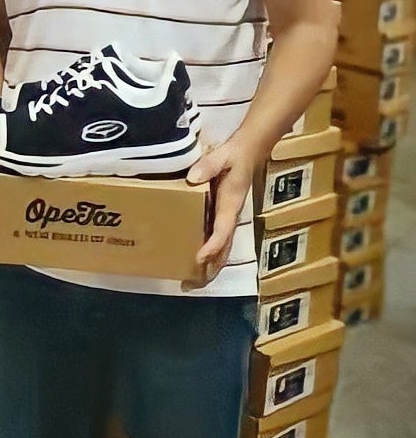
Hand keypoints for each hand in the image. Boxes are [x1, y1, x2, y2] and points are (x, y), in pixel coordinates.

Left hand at [184, 136, 255, 289]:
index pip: (223, 231)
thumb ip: (209, 165)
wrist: (249, 152)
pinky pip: (218, 243)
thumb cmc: (234, 156)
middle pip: (224, 252)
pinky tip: (194, 263)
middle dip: (209, 270)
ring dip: (208, 268)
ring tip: (189, 283)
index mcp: (230, 205)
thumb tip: (193, 178)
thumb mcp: (222, 156)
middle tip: (189, 285)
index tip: (199, 258)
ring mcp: (228, 220)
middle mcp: (230, 218)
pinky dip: (209, 257)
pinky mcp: (223, 218)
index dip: (212, 246)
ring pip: (222, 252)